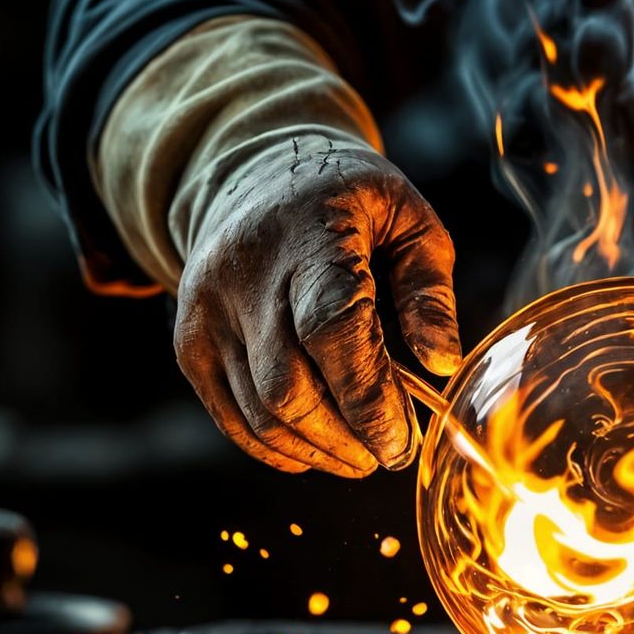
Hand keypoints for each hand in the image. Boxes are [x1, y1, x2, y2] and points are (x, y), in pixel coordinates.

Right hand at [173, 139, 460, 475]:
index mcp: (310, 238)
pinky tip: (318, 453)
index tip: (404, 441)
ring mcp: (208, 313)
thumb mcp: (407, 219)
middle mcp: (245, 278)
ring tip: (364, 458)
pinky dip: (275, 448)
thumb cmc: (348, 202)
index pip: (331, 330)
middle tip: (393, 454)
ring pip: (258, 410)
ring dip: (316, 451)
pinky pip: (229, 414)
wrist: (253, 175)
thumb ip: (429, 290)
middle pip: (289, 385)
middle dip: (347, 436)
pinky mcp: (190, 342)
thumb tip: (443, 363)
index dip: (367, 396)